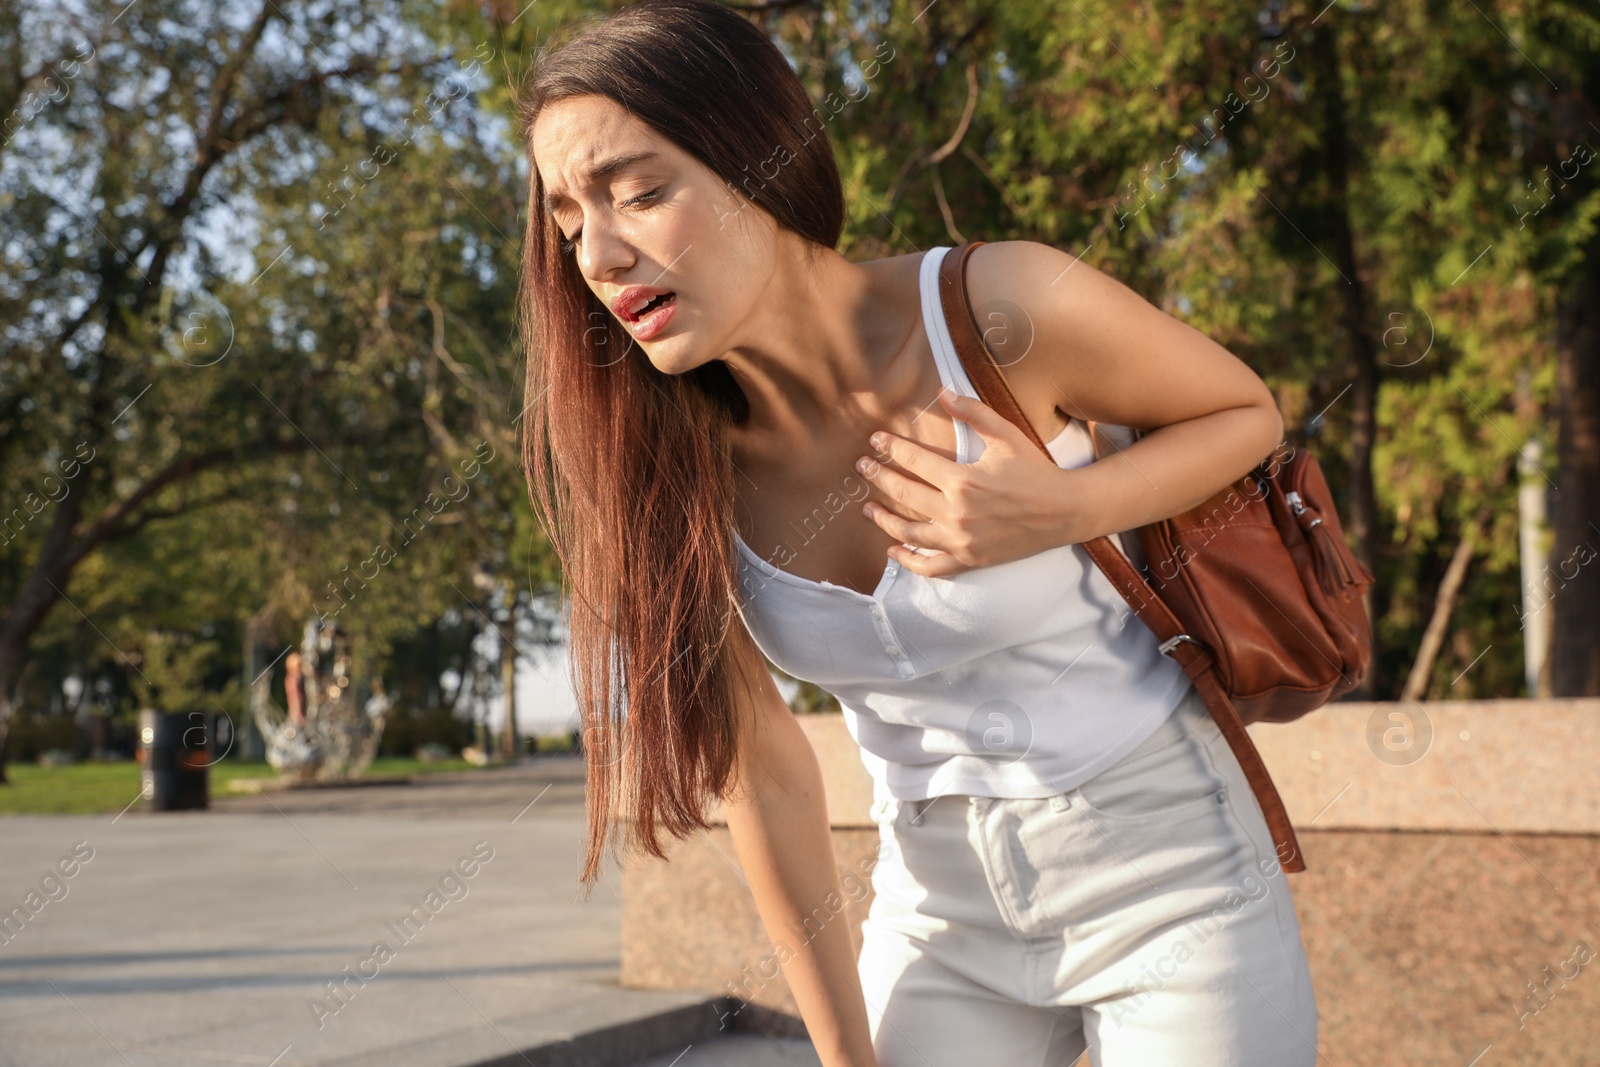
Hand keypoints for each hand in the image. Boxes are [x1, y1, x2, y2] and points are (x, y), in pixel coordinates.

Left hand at [855, 387, 1085, 577]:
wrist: (1066, 510)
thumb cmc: (1036, 470)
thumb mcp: (1006, 435)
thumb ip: (972, 412)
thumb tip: (941, 391)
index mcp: (962, 481)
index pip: (913, 461)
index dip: (890, 448)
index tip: (874, 440)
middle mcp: (957, 514)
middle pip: (904, 494)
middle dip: (878, 477)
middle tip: (861, 467)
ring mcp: (962, 541)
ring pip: (909, 533)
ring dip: (883, 520)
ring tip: (867, 508)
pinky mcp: (970, 560)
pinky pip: (931, 567)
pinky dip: (909, 561)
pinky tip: (892, 550)